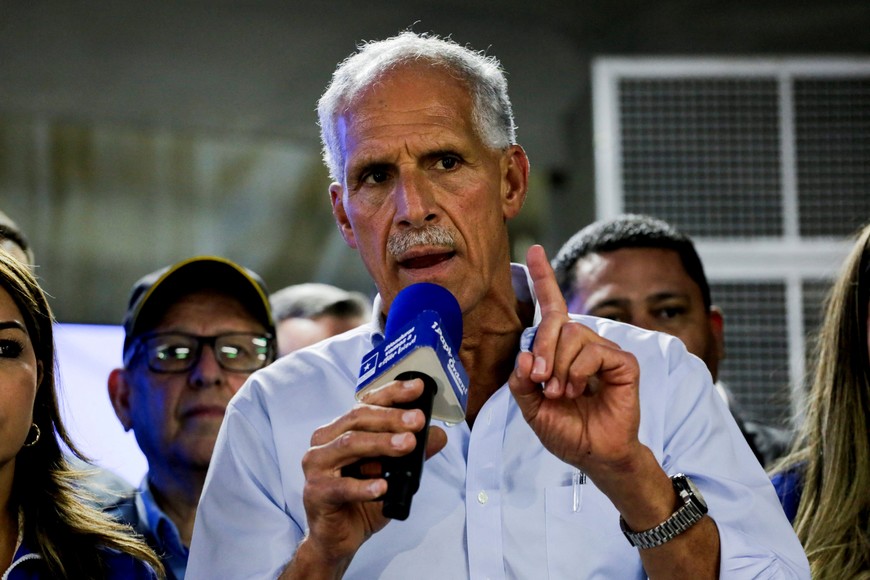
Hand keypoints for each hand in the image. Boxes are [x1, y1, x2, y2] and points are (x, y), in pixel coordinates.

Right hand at [298, 378, 447, 568]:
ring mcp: (316, 466)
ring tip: (408, 444)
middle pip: (358, 419)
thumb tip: (438, 435)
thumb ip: (412, 454)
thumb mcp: (392, 474)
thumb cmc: (361, 501)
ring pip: (350, 444)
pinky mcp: (315, 492)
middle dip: (391, 417)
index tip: (418, 388)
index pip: (367, 403)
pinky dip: (364, 486)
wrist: (337, 539)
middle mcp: (325, 441)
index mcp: (341, 429)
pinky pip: (341, 486)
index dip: (392, 393)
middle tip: (418, 420)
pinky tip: (383, 487)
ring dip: (381, 442)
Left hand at [509, 245, 643, 475]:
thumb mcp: (531, 406)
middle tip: (541, 379)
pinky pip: (594, 351)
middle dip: (544, 348)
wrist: (593, 454)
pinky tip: (579, 389)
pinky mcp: (623, 362)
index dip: (543, 278)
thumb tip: (526, 354)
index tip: (533, 250)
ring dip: (560, 366)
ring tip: (561, 392)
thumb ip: (522, 380)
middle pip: (557, 322)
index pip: (552, 307)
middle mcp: (582, 344)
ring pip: (574, 334)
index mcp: (559, 350)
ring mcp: (603, 350)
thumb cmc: (566, 429)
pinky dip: (579, 371)